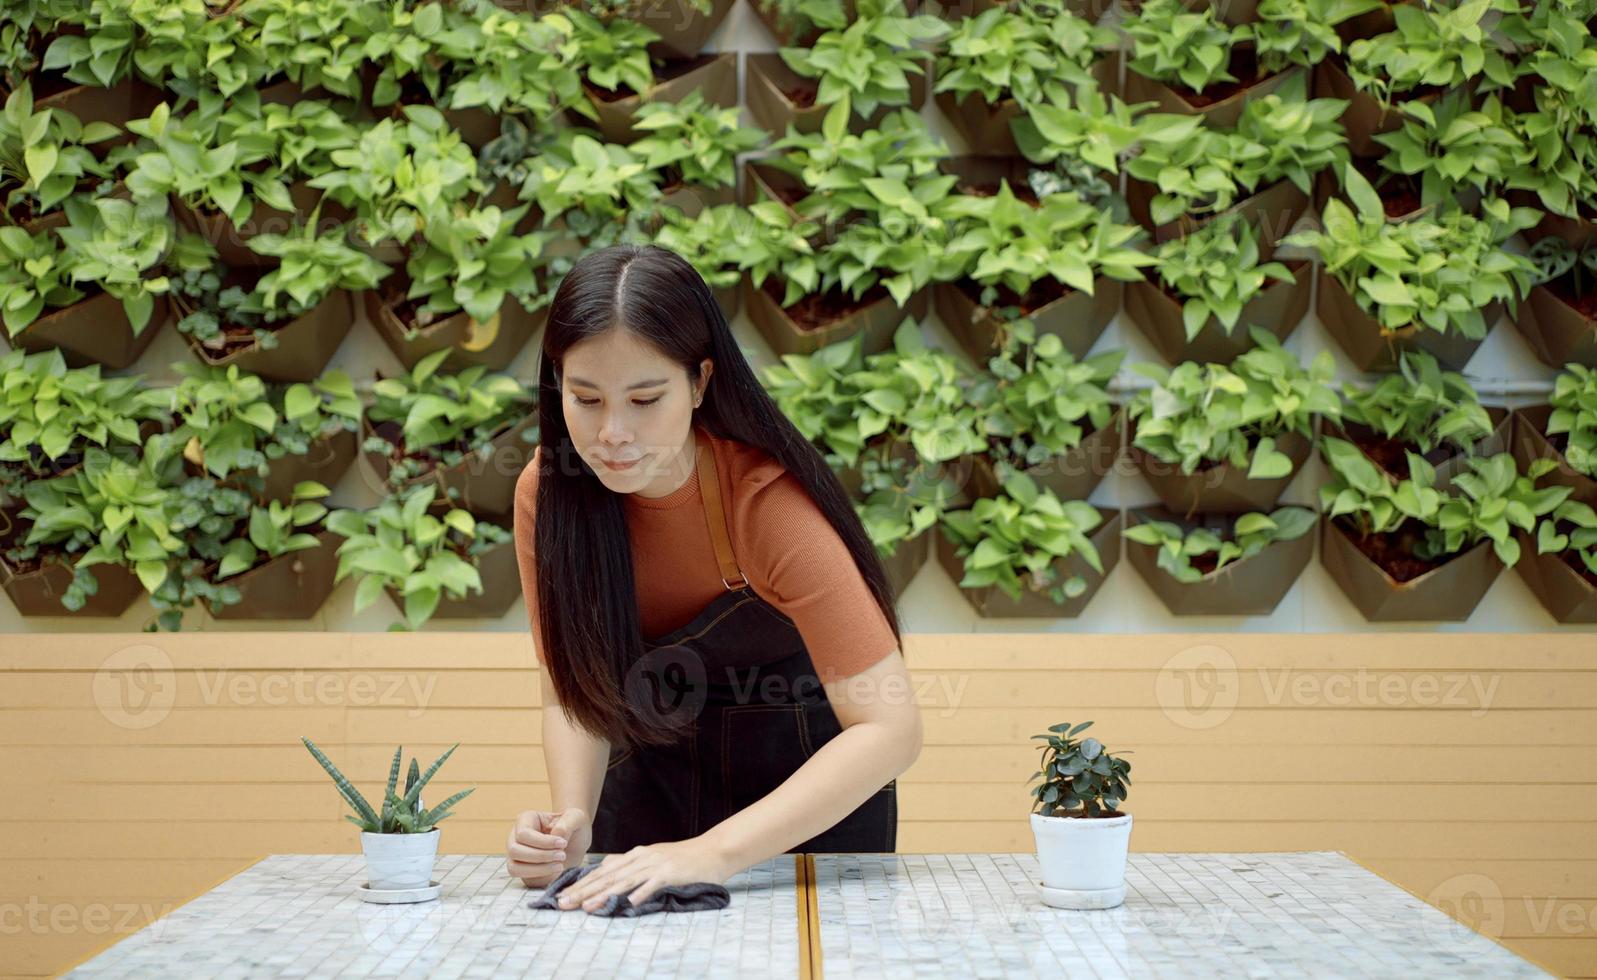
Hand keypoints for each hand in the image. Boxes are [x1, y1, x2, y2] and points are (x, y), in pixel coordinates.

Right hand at [506, 806, 590, 887]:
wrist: (575, 842)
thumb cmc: (572, 826)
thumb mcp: (576, 818)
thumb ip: (567, 823)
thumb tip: (556, 834)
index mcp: (525, 820)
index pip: (524, 834)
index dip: (543, 842)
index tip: (563, 844)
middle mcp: (515, 837)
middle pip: (515, 851)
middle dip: (541, 856)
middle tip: (562, 856)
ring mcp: (516, 855)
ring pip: (514, 867)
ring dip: (538, 869)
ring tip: (560, 865)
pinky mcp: (522, 871)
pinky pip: (524, 878)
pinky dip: (540, 877)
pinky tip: (556, 871)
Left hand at [556, 836, 732, 912]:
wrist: (714, 851)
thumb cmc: (684, 858)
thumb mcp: (653, 857)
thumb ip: (630, 863)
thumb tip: (607, 867)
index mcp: (636, 855)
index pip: (603, 871)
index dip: (582, 883)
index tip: (563, 896)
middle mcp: (642, 858)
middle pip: (607, 876)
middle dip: (583, 890)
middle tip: (563, 903)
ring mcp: (656, 865)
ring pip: (625, 881)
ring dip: (604, 894)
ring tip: (587, 907)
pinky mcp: (671, 873)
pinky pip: (652, 885)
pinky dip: (640, 893)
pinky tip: (628, 904)